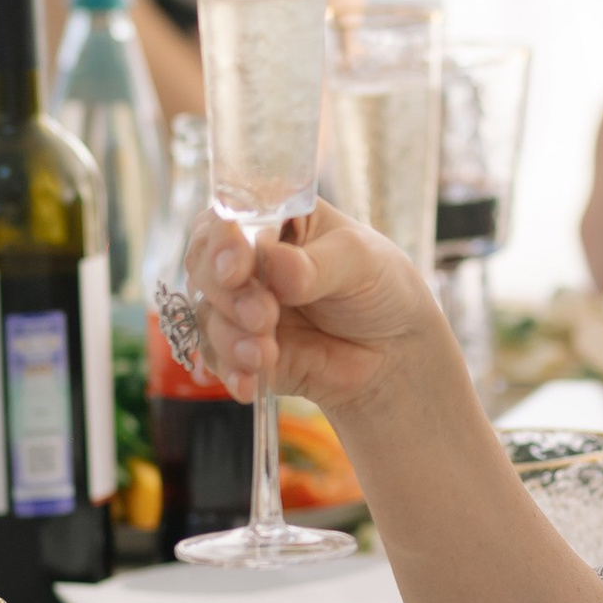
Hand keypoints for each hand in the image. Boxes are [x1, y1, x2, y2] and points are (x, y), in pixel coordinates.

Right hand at [186, 198, 442, 414]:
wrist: (396, 352)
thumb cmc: (380, 287)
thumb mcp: (360, 262)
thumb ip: (316, 265)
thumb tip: (278, 267)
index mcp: (274, 220)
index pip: (229, 220)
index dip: (223, 242)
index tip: (238, 267)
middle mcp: (250, 260)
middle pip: (206, 267)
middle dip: (229, 294)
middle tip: (263, 316)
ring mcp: (243, 305)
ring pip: (209, 315)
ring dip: (230, 336)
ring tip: (264, 354)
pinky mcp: (245, 348)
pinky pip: (219, 359)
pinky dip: (231, 371)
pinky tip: (249, 383)